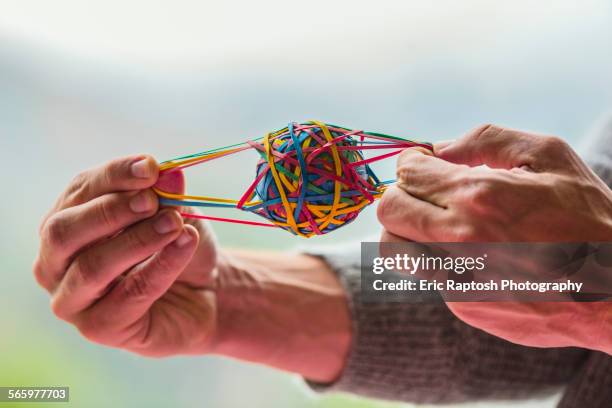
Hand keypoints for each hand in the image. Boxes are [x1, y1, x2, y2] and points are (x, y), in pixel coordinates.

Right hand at [34, 155, 218, 356]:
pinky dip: (160, 266)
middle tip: (152, 201)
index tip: (149, 166)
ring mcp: (71, 298)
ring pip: (92, 266)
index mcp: (67, 220)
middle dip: (111, 210)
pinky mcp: (99, 327)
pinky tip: (185, 244)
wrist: (203, 293)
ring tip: (174, 223)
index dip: (114, 175)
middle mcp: (56, 260)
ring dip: (137, 240)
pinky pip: (130, 294)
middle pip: (63, 231)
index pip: (79, 191)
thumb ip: (166, 195)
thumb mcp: (176, 212)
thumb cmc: (177, 247)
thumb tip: (168, 174)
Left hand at [377, 124, 611, 353]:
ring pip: (393, 248)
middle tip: (427, 191)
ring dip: (406, 229)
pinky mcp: (464, 304)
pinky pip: (427, 274)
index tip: (425, 163)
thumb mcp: (548, 156)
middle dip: (402, 193)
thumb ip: (486, 141)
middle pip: (389, 210)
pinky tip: (473, 253)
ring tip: (438, 223)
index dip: (412, 162)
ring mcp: (459, 275)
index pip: (408, 172)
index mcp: (479, 196)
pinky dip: (438, 258)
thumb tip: (439, 149)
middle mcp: (461, 238)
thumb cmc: (587, 216)